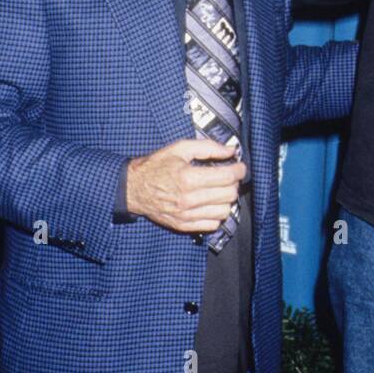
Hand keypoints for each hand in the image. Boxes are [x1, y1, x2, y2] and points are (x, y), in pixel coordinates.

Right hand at [125, 138, 245, 233]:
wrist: (133, 188)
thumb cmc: (157, 166)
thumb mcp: (180, 148)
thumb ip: (208, 147)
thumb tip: (231, 150)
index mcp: (188, 177)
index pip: (227, 177)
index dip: (239, 170)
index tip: (240, 167)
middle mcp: (189, 199)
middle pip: (229, 195)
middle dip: (233, 183)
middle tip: (228, 177)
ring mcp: (186, 215)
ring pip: (224, 211)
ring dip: (226, 199)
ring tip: (219, 190)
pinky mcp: (184, 225)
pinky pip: (212, 224)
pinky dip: (216, 214)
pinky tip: (210, 203)